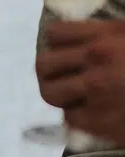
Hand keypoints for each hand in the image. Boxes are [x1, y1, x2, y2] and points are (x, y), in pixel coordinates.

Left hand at [38, 21, 124, 145]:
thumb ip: (113, 34)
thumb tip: (92, 36)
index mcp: (109, 35)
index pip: (55, 34)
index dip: (60, 42)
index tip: (69, 49)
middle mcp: (96, 61)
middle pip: (43, 64)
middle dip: (52, 70)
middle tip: (66, 74)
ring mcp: (96, 92)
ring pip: (51, 93)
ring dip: (61, 93)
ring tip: (75, 94)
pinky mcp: (101, 122)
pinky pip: (71, 118)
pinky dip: (80, 115)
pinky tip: (94, 112)